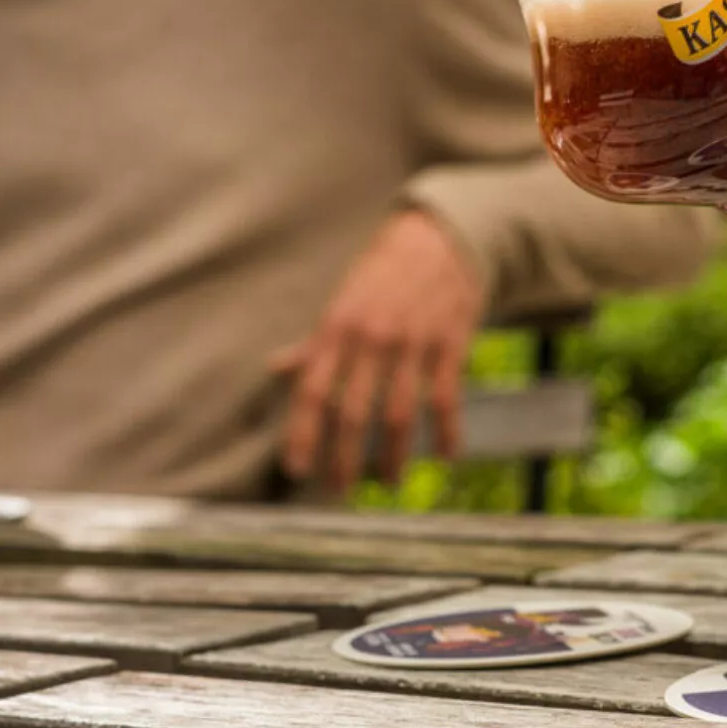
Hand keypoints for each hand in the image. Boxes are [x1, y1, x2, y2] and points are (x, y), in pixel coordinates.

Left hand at [273, 210, 484, 492]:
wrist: (442, 237)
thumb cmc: (384, 272)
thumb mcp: (342, 302)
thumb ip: (314, 343)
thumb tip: (277, 368)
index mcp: (338, 328)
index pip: (312, 390)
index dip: (301, 432)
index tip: (296, 468)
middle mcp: (371, 339)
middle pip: (352, 411)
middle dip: (345, 458)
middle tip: (341, 490)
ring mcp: (412, 343)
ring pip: (399, 413)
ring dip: (394, 456)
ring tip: (389, 483)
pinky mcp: (449, 344)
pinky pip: (446, 399)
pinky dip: (447, 432)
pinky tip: (447, 457)